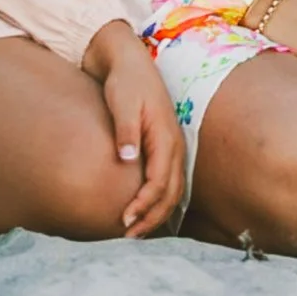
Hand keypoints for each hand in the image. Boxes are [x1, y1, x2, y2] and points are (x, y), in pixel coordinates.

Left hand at [83, 21, 182, 236]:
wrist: (128, 60)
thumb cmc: (124, 81)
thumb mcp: (122, 102)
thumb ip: (126, 131)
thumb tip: (128, 159)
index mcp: (165, 136)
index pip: (159, 182)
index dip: (144, 205)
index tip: (124, 220)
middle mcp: (174, 145)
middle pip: (171, 194)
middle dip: (153, 218)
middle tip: (129, 235)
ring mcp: (172, 146)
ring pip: (173, 191)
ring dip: (157, 213)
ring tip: (135, 230)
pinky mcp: (164, 146)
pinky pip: (167, 181)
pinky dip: (158, 200)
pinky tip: (143, 210)